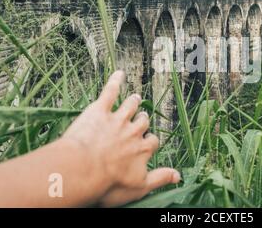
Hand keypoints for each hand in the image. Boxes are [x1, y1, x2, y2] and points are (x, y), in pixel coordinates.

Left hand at [62, 70, 179, 206]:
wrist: (82, 169)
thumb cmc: (108, 182)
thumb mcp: (139, 188)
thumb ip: (159, 179)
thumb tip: (179, 176)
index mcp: (142, 149)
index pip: (152, 142)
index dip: (150, 142)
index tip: (148, 144)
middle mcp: (133, 131)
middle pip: (142, 122)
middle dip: (143, 120)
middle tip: (142, 119)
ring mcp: (117, 119)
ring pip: (130, 106)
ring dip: (133, 102)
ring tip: (136, 98)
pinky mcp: (100, 110)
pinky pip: (110, 92)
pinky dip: (115, 81)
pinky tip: (119, 73)